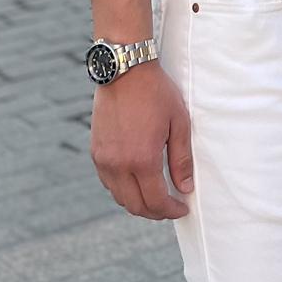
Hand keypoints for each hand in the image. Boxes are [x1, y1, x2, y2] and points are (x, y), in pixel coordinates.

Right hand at [90, 61, 193, 219]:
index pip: (156, 201)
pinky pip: (108, 182)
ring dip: (138, 202)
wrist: (125, 70)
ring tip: (155, 195)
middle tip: (170, 206)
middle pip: (136, 206)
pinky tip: (136, 180)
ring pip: (120, 197)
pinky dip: (123, 189)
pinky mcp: (95, 152)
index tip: (182, 207)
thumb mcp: (179, 122)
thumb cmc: (155, 93)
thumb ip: (182, 158)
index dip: (171, 210)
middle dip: (155, 212)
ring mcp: (104, 160)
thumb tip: (185, 187)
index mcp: (142, 159)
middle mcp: (119, 165)